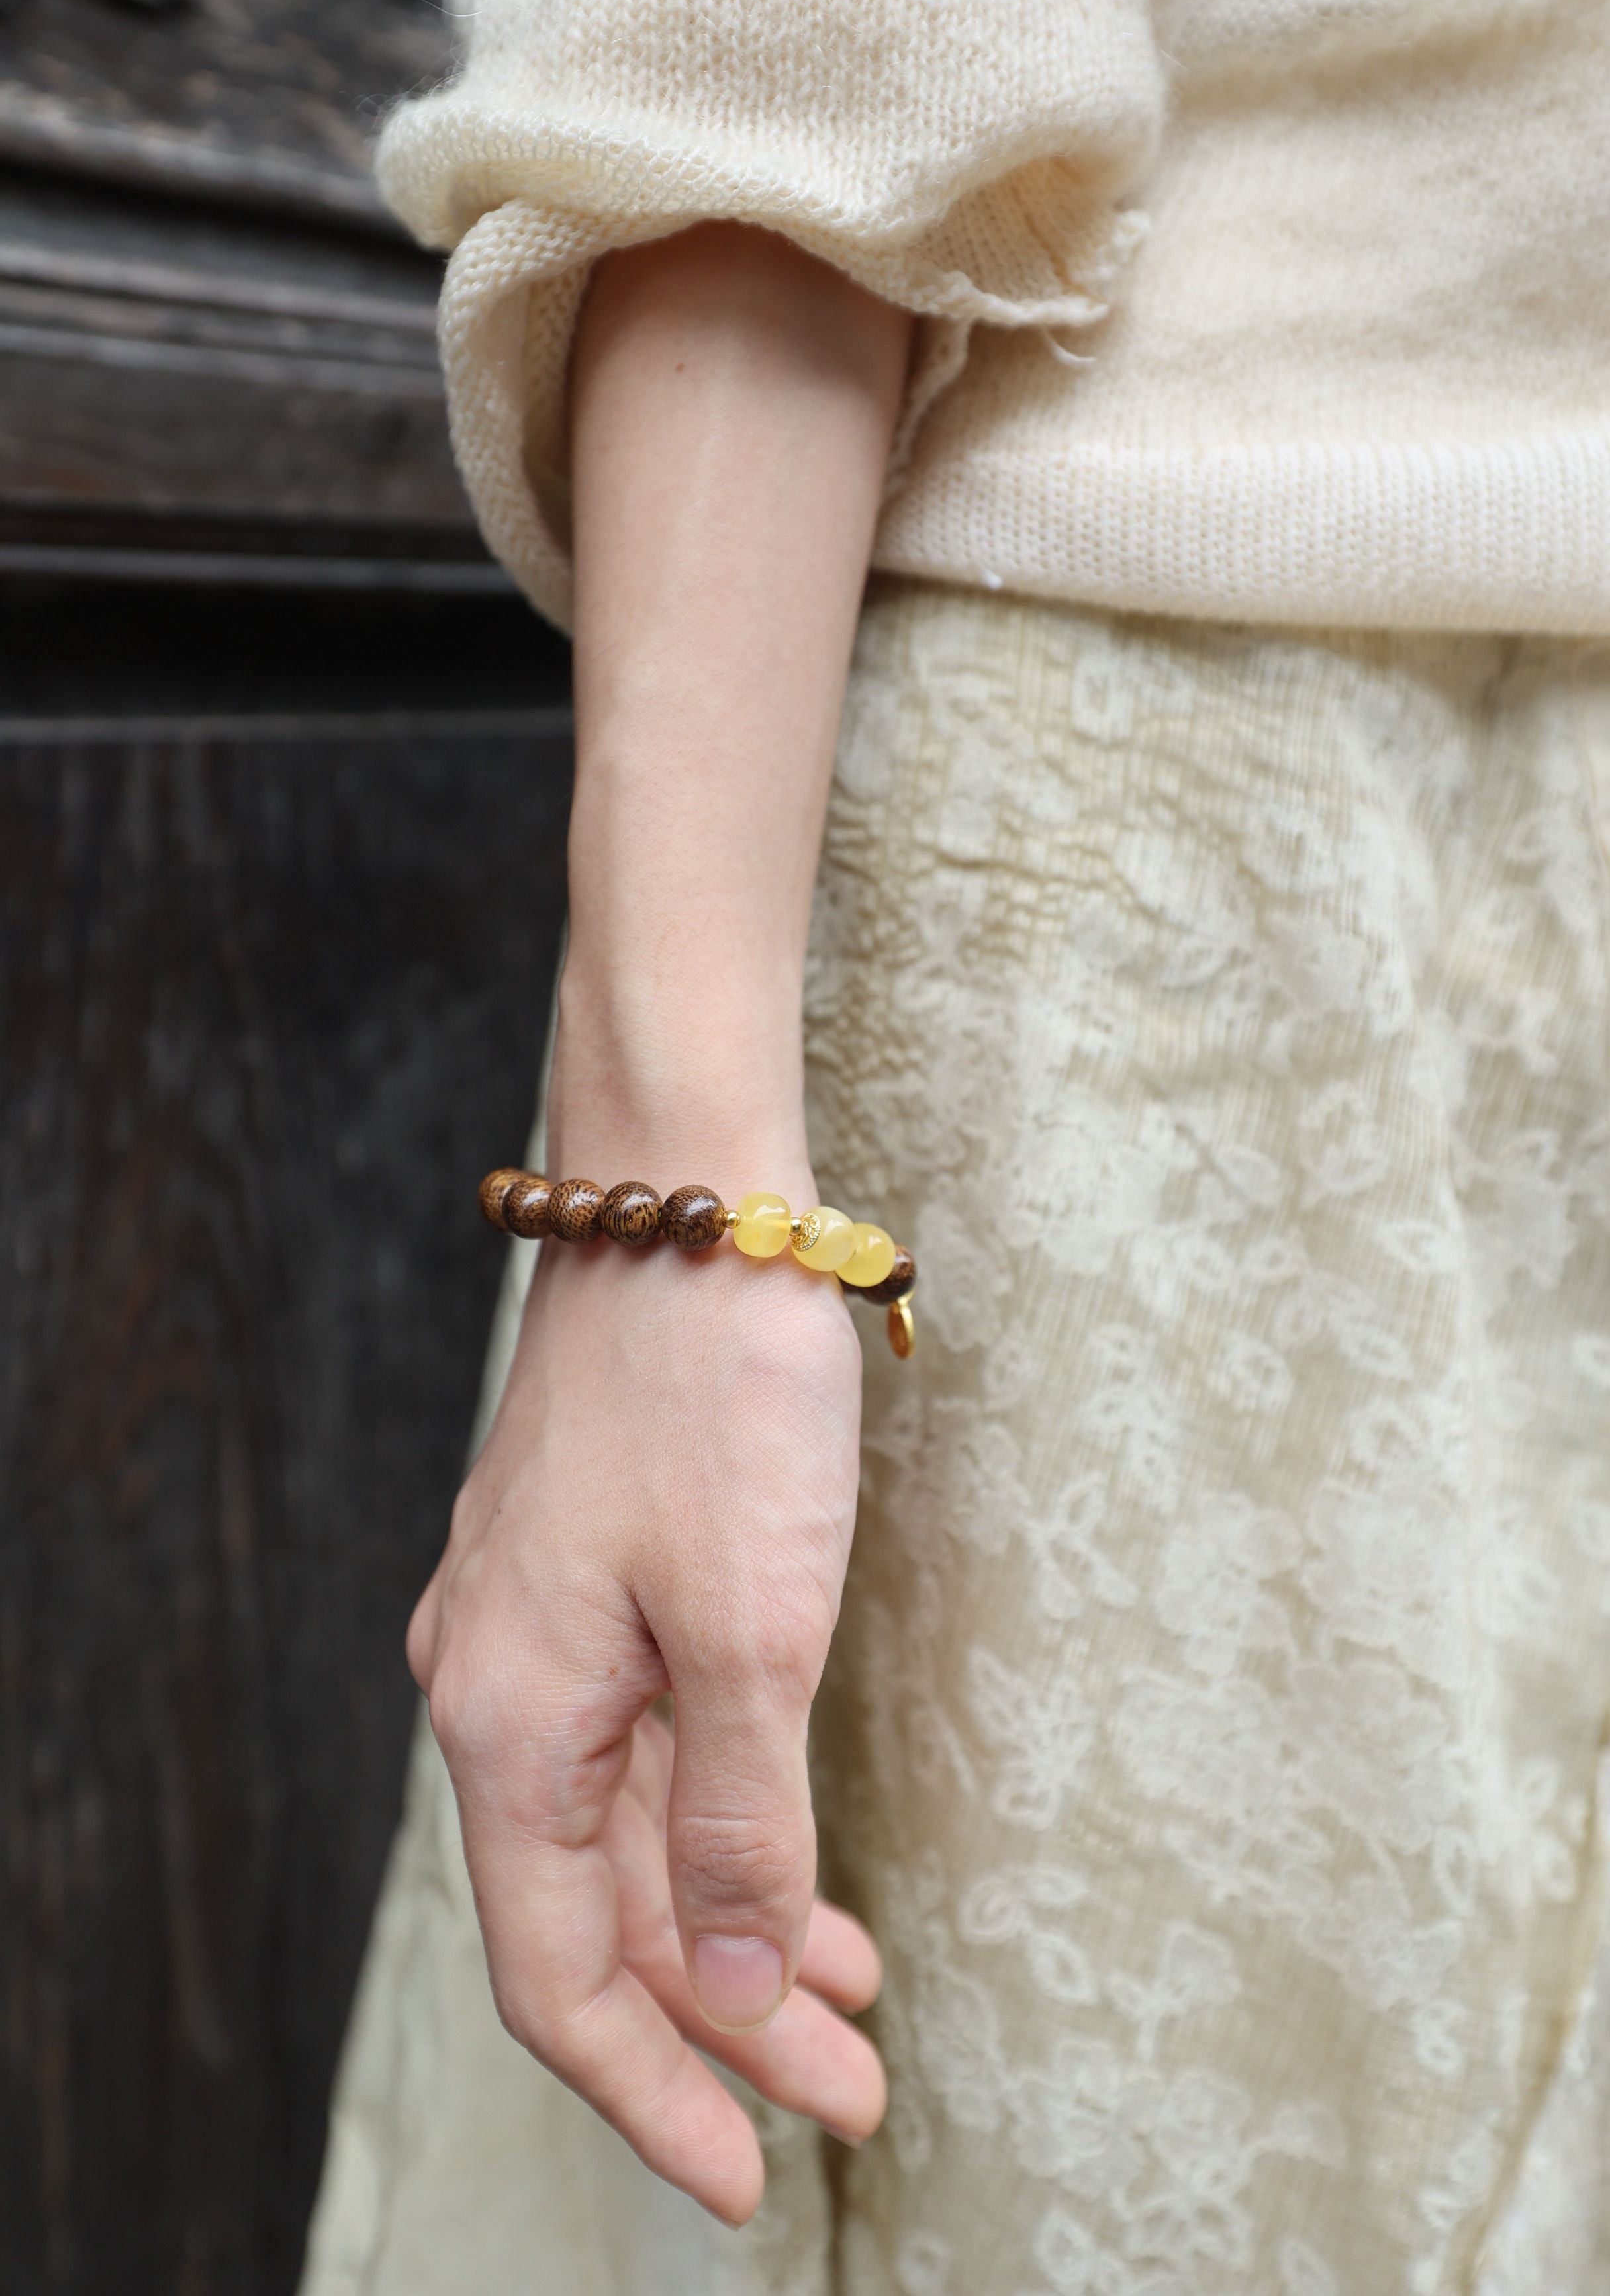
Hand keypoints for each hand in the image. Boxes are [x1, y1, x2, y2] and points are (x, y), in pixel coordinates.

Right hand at [405, 1216, 885, 2222]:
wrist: (694, 1206)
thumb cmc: (714, 1395)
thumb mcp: (749, 1626)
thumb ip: (737, 1816)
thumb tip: (731, 1983)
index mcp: (511, 1718)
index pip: (561, 1970)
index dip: (652, 2087)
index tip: (742, 2180)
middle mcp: (508, 1690)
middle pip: (607, 1914)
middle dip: (724, 2024)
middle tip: (848, 2101)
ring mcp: (554, 1636)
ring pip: (639, 1837)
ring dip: (739, 1931)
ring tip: (848, 2014)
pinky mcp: (608, 1586)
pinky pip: (657, 1753)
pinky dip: (732, 1829)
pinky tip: (803, 1878)